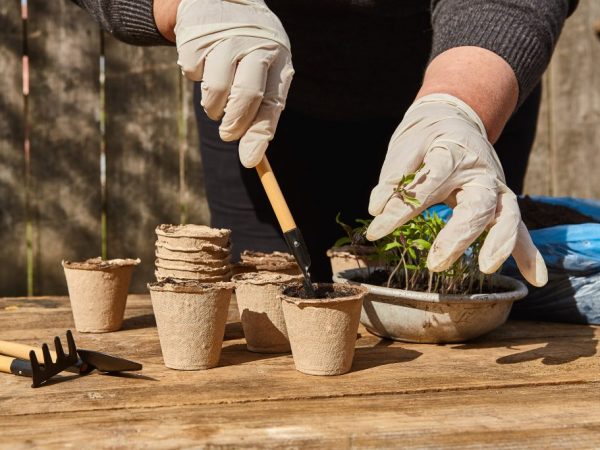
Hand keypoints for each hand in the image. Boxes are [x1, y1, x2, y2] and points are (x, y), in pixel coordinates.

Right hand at [175, 0, 293, 167]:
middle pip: (245, 96)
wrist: (221, 1)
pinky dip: (196, 77)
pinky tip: (205, 61)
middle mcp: (255, 44)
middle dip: (234, 124)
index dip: (260, 134)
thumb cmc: (249, 50)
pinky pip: (193, 75)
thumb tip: (251, 159)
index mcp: (277, 56)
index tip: (250, 161)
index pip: (272, 102)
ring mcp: (224, 39)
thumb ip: (261, 114)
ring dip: (214, 106)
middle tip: (228, 134)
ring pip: (215, 92)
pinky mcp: (196, 36)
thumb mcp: (264, 75)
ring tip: (219, 95)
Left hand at [367, 94, 547, 286]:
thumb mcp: (406, 146)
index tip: (376, 231)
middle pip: (478, 205)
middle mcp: (481, 172)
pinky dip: (529, 253)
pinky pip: (518, 228)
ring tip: (487, 268)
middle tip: (436, 263)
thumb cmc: (426, 136)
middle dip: (459, 235)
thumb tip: (375, 208)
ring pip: (507, 216)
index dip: (400, 210)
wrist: (455, 116)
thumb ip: (394, 176)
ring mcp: (495, 188)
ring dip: (501, 243)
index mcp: (453, 153)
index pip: (428, 184)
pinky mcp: (501, 202)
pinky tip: (536, 278)